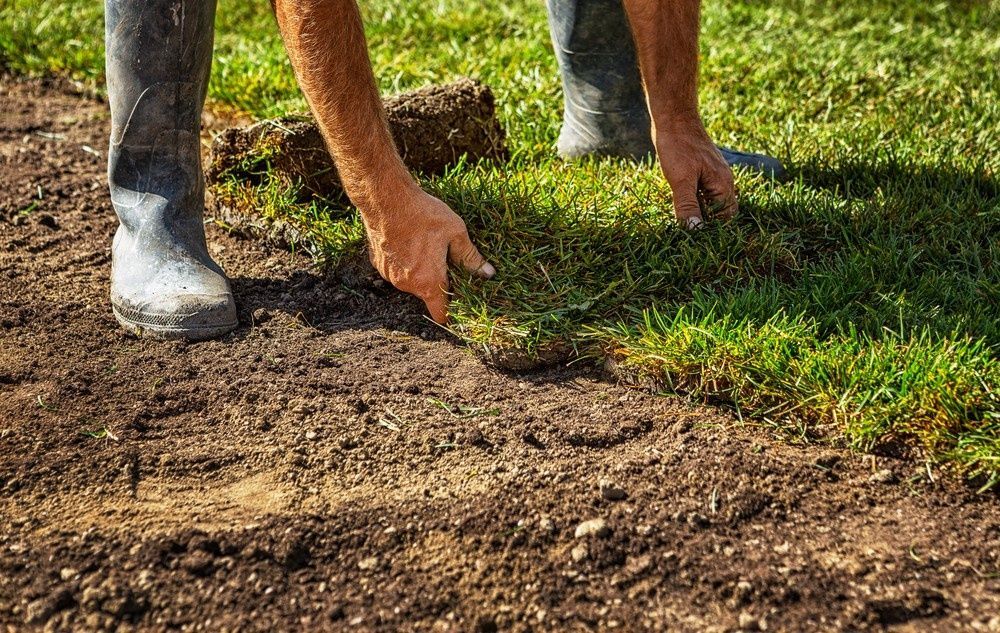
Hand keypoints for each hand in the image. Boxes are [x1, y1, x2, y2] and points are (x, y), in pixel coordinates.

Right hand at [361, 184, 494, 323]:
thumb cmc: (423, 215)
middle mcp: (407, 285)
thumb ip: (471, 257)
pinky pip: (397, 270)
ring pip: (412, 281)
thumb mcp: (455, 233)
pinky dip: (405, 262)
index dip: (451, 311)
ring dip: (420, 271)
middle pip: (427, 294)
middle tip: (445, 258)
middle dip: (438, 281)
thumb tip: (488, 274)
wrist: (385, 199)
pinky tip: (409, 241)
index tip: (458, 300)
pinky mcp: (379, 265)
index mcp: (429, 282)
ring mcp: (390, 276)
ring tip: (425, 245)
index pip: (440, 314)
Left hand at [655, 116, 737, 227]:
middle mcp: (723, 180)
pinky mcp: (702, 169)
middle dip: (707, 221)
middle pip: (721, 210)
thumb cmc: (678, 146)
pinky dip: (694, 199)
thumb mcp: (681, 181)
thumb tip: (695, 231)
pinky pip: (703, 190)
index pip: (727, 216)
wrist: (674, 117)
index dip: (714, 229)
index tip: (696, 238)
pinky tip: (680, 202)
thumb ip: (687, 206)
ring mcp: (714, 174)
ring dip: (699, 210)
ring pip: (711, 200)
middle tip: (688, 231)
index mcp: (723, 184)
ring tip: (683, 219)